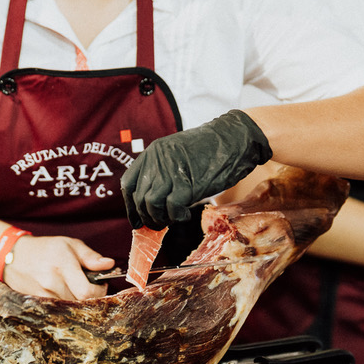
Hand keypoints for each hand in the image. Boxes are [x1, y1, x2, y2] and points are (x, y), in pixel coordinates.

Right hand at [3, 235, 113, 300]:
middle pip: (80, 302)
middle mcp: (52, 281)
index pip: (87, 291)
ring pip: (70, 308)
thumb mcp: (70, 245)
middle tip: (90, 287)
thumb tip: (109, 265)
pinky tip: (65, 294)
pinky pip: (58, 310)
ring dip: (78, 302)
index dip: (99, 291)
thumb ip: (91, 256)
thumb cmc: (45, 249)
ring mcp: (42, 294)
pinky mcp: (36, 302)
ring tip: (76, 289)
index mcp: (63, 264)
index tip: (101, 285)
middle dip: (90, 297)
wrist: (12, 256)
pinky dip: (66, 305)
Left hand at [121, 109, 272, 229]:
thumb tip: (151, 202)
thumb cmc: (210, 150)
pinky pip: (172, 208)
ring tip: (172, 219)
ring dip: (159, 218)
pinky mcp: (188, 184)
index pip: (128, 183)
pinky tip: (185, 215)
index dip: (130, 205)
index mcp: (153, 152)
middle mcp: (157, 161)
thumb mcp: (177, 155)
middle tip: (158, 224)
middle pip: (139, 197)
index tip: (136, 219)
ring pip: (151, 204)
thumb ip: (162, 171)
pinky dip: (177, 217)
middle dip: (146, 216)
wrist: (235, 139)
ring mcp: (172, 171)